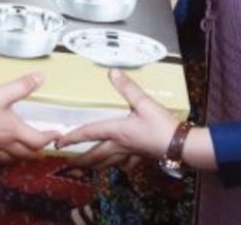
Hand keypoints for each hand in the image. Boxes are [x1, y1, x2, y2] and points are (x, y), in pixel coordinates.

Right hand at [0, 73, 58, 163]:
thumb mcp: (2, 93)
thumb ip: (22, 86)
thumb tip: (40, 77)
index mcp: (13, 131)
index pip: (37, 140)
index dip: (48, 138)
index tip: (55, 135)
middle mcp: (3, 143)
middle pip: (25, 154)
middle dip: (35, 152)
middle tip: (41, 148)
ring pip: (8, 159)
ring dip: (18, 157)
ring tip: (21, 153)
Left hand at [55, 69, 179, 169]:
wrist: (182, 146)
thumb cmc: (163, 126)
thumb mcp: (144, 103)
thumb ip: (128, 88)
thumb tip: (113, 72)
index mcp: (117, 131)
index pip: (89, 134)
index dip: (72, 137)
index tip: (58, 143)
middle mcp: (119, 145)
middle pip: (94, 155)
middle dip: (80, 160)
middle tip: (67, 163)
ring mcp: (129, 154)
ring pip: (107, 163)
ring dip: (94, 165)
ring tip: (85, 168)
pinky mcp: (140, 157)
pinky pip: (124, 164)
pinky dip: (117, 166)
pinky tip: (118, 166)